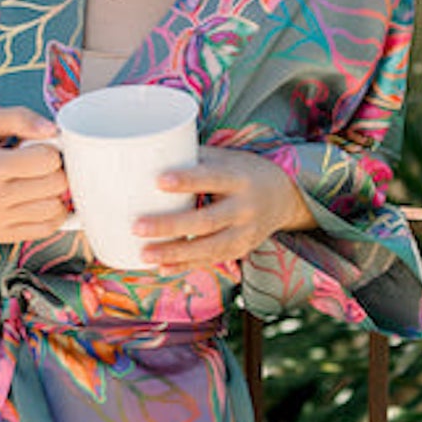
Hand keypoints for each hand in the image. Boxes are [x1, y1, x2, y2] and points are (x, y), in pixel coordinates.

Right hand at [0, 106, 69, 246]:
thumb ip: (21, 118)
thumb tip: (53, 130)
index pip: (46, 161)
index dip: (49, 150)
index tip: (37, 148)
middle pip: (56, 185)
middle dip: (55, 170)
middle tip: (39, 164)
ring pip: (55, 210)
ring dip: (54, 193)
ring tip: (36, 182)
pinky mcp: (1, 236)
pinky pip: (47, 230)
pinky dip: (50, 214)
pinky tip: (36, 200)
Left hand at [133, 147, 312, 271]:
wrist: (284, 196)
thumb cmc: (243, 170)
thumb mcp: (226, 158)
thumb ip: (194, 158)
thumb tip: (147, 154)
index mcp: (240, 178)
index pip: (212, 178)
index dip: (187, 180)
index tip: (158, 180)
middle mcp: (245, 208)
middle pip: (206, 220)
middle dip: (170, 226)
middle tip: (137, 226)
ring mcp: (245, 234)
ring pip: (208, 248)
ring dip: (174, 253)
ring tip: (144, 253)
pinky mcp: (241, 250)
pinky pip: (211, 261)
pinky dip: (185, 265)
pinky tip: (161, 267)